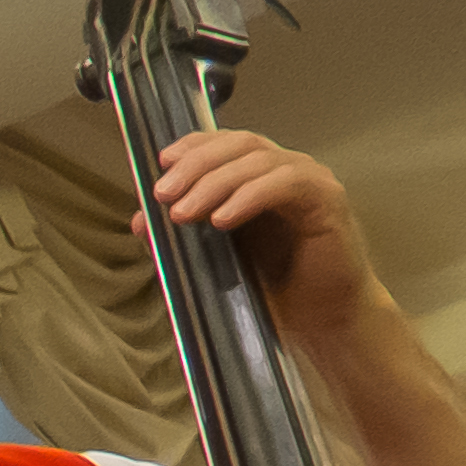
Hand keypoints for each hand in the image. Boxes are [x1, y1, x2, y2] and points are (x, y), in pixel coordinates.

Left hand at [145, 129, 379, 345]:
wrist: (318, 320)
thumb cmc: (269, 289)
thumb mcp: (211, 262)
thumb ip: (178, 240)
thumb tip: (139, 221)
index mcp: (255, 178)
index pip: (224, 144)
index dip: (193, 146)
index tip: (161, 163)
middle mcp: (283, 171)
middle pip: (238, 145)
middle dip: (196, 165)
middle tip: (163, 193)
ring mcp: (307, 182)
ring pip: (258, 161)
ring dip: (215, 183)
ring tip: (183, 213)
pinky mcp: (326, 200)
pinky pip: (287, 184)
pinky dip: (251, 196)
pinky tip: (223, 219)